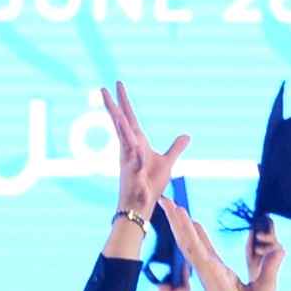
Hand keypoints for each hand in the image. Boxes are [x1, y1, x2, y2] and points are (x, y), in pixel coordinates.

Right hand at [101, 83, 187, 229]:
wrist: (141, 205)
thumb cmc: (150, 184)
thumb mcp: (167, 162)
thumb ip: (176, 148)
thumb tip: (187, 135)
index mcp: (136, 142)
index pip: (129, 117)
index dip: (124, 101)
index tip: (117, 84)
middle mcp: (129, 148)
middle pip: (120, 122)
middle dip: (113, 105)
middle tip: (103, 88)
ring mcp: (128, 159)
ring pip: (123, 137)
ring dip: (119, 122)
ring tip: (114, 107)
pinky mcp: (133, 173)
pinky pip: (135, 159)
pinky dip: (136, 153)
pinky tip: (135, 144)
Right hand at [159, 196, 277, 290]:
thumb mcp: (267, 284)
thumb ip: (270, 264)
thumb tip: (279, 248)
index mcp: (221, 274)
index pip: (205, 247)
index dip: (196, 231)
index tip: (189, 218)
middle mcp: (210, 271)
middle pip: (192, 241)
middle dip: (180, 221)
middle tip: (168, 201)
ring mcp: (207, 272)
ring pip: (188, 241)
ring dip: (178, 221)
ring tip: (167, 203)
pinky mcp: (208, 274)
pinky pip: (194, 249)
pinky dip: (185, 232)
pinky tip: (178, 218)